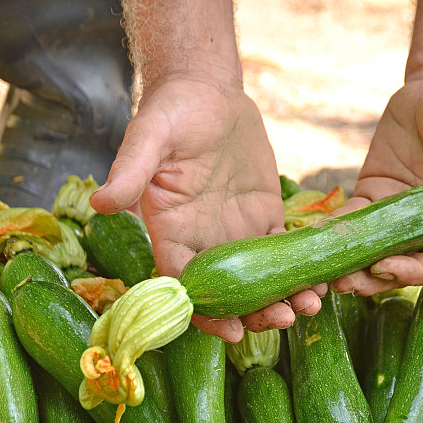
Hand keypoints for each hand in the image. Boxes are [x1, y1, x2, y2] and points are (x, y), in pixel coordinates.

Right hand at [90, 77, 320, 341]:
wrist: (207, 92)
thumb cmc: (172, 112)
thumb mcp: (149, 137)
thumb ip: (131, 171)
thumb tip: (101, 203)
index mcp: (171, 231)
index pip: (185, 283)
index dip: (207, 312)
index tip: (233, 330)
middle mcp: (203, 241)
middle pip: (227, 293)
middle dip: (255, 313)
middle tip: (284, 319)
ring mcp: (235, 233)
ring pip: (258, 280)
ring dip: (283, 298)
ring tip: (311, 305)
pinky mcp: (263, 218)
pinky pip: (282, 253)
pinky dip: (300, 271)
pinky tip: (321, 282)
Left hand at [331, 69, 422, 295]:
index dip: (415, 272)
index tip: (386, 267)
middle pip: (403, 266)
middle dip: (374, 278)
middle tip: (344, 282)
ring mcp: (399, 215)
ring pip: (374, 251)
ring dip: (352, 265)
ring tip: (325, 273)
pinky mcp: (374, 197)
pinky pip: (353, 221)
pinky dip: (335, 233)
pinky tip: (314, 240)